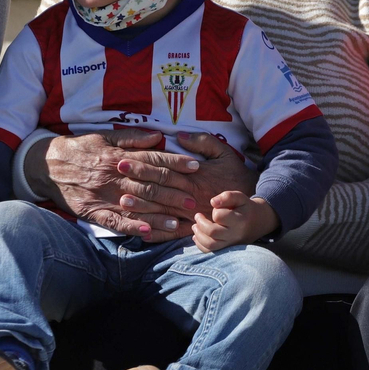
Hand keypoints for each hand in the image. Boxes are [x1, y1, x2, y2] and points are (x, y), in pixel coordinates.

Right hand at [39, 130, 205, 241]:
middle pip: (150, 184)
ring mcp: (104, 195)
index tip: (196, 167)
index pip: (153, 159)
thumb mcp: (105, 136)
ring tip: (179, 222)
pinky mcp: (93, 211)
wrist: (47, 164)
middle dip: (174, 192)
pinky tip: (148, 233)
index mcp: (119, 155)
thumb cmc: (81, 148)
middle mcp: (114, 175)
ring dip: (159, 215)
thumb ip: (132, 138)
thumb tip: (159, 137)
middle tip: (194, 200)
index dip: (176, 163)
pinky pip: (115, 221)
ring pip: (137, 206)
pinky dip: (133, 227)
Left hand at [119, 132, 255, 240]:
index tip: (124, 160)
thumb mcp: (224, 153)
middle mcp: (190, 194)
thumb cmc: (237, 176)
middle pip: (159, 188)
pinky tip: (141, 232)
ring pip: (163, 210)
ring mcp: (192, 214)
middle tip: (116, 177)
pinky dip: (157, 234)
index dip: (143, 164)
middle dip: (136, 182)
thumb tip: (181, 135)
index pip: (164, 168)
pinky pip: (173, 233)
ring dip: (142, 208)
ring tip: (122, 203)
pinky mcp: (195, 229)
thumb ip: (203, 142)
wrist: (252, 207)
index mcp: (194, 175)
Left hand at [192, 191, 278, 252]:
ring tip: (195, 226)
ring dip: (198, 235)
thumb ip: (227, 196)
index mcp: (240, 220)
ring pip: (210, 245)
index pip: (219, 216)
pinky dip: (200, 244)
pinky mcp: (227, 250)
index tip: (215, 208)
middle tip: (198, 216)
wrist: (260, 222)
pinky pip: (210, 252)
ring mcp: (231, 244)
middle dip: (201, 223)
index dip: (215, 210)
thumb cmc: (245, 208)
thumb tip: (213, 202)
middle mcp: (236, 234)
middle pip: (212, 232)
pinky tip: (197, 236)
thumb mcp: (240, 197)